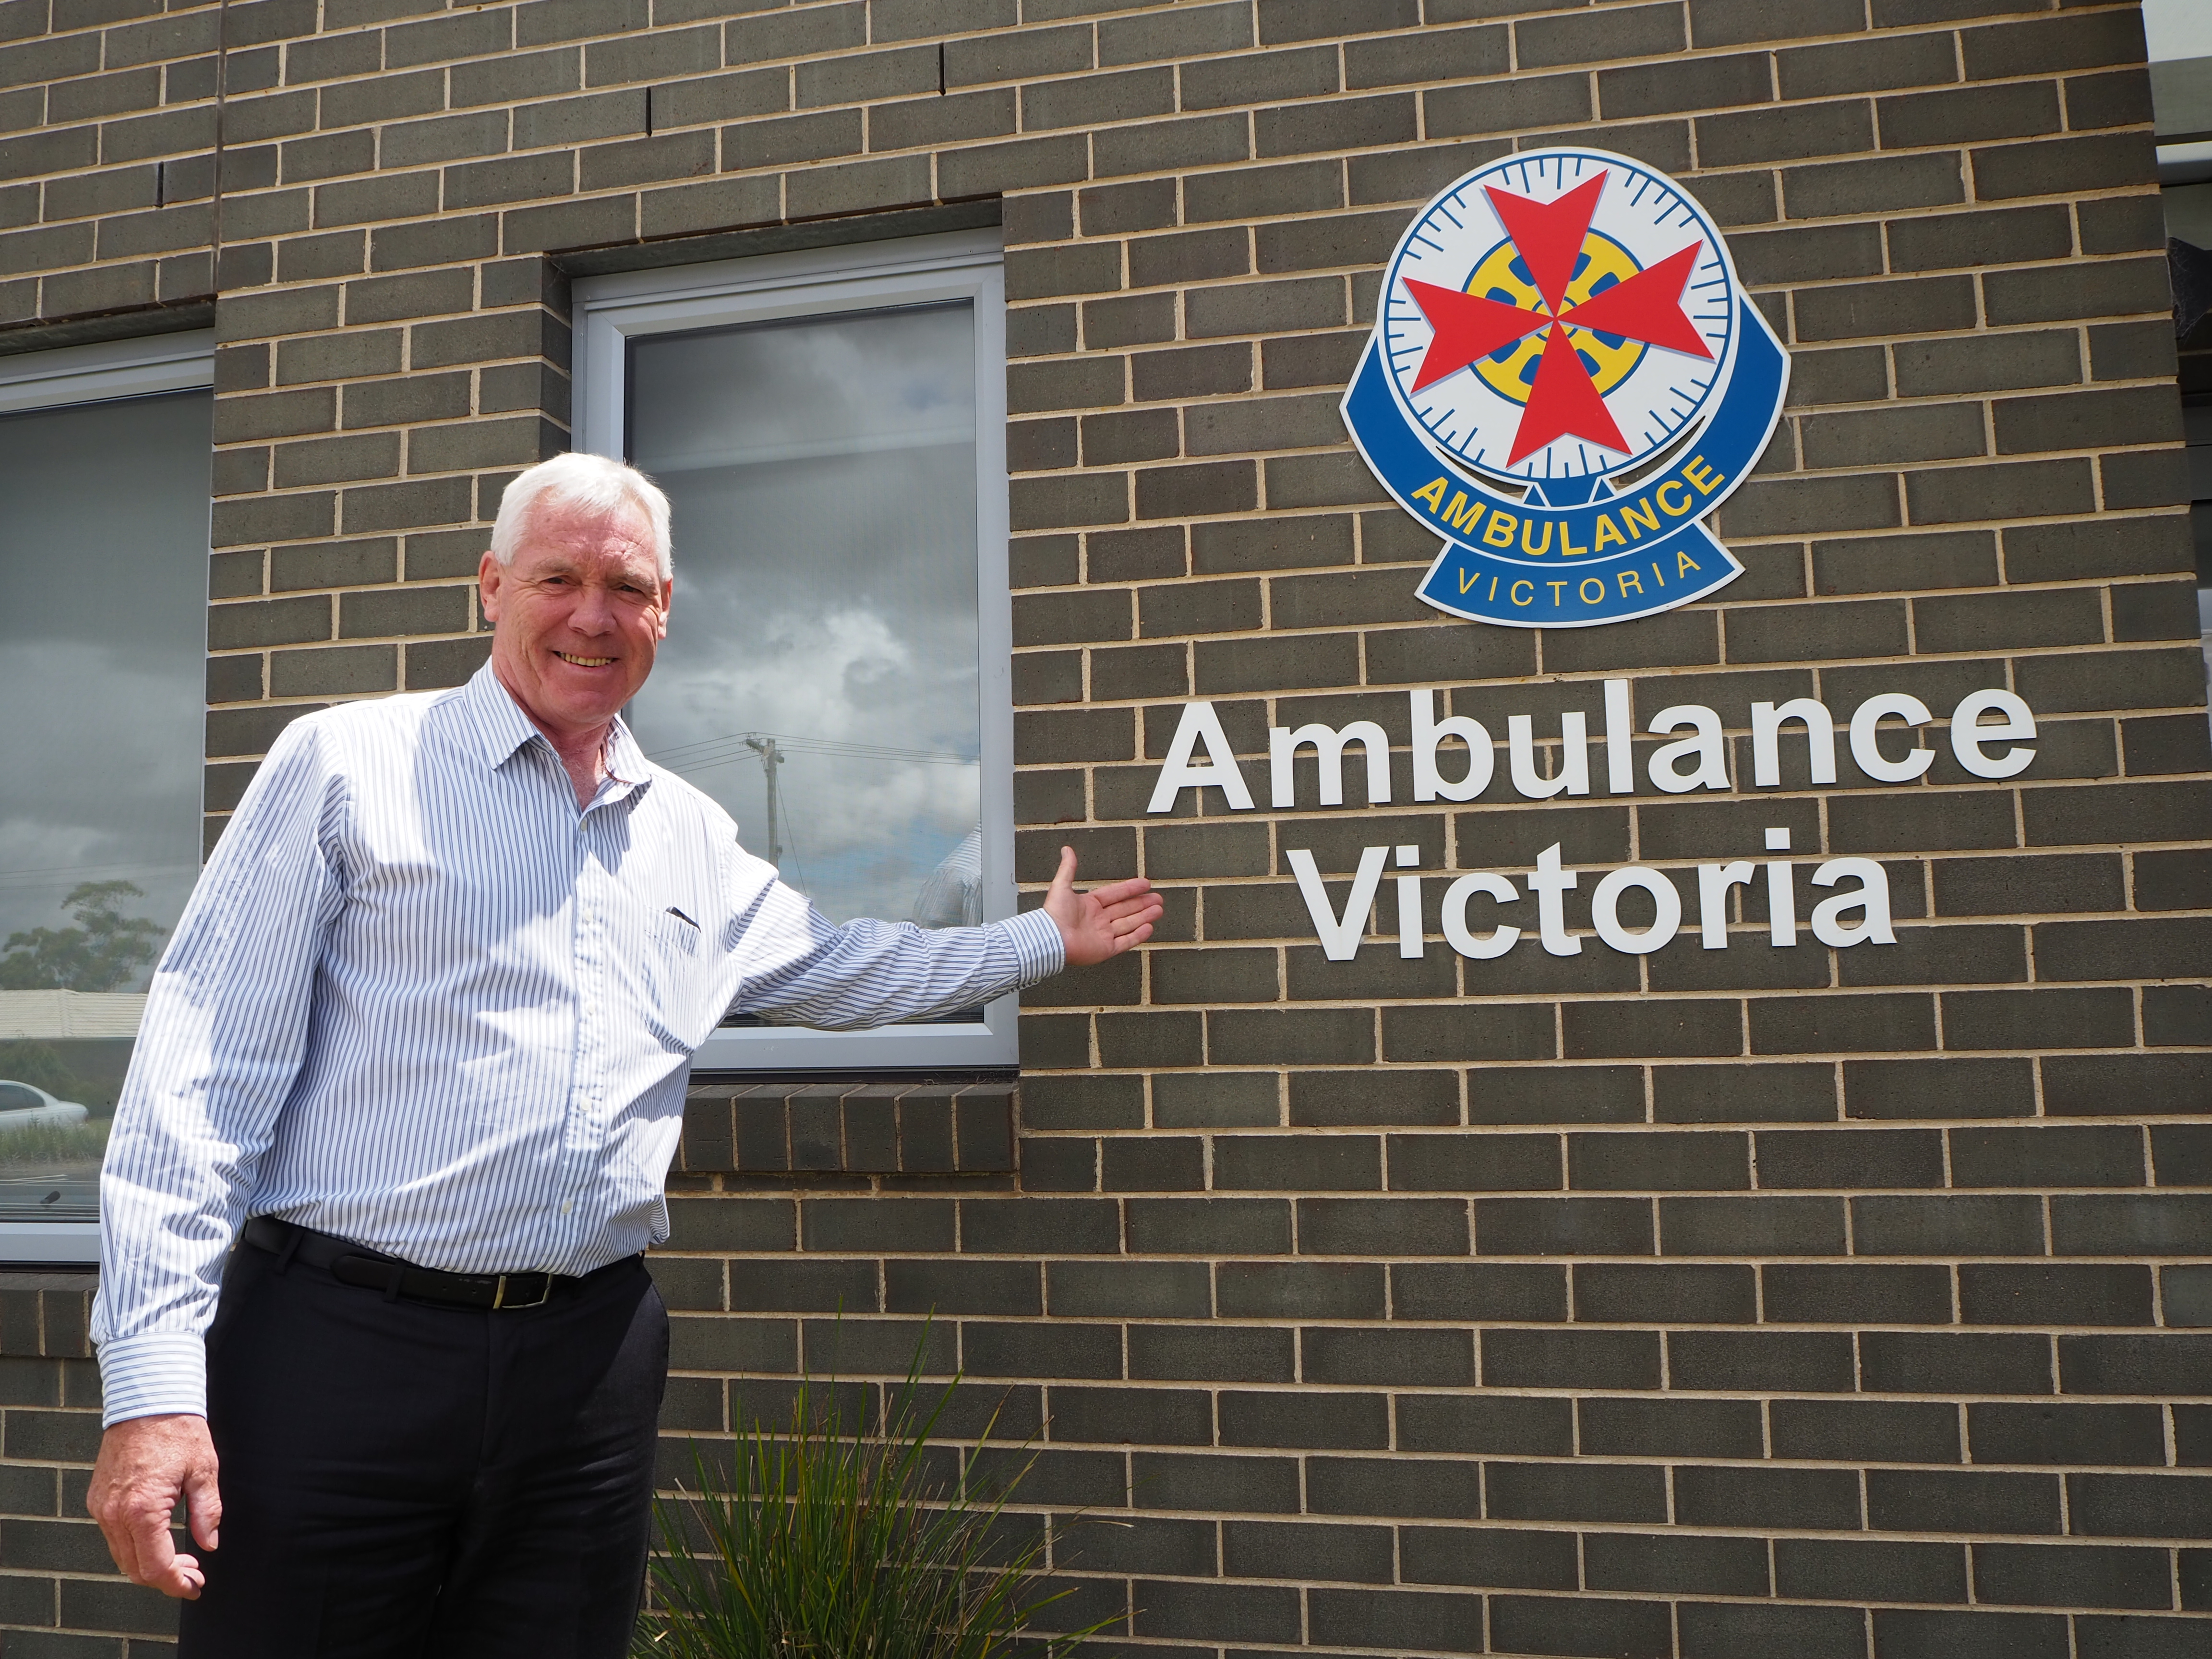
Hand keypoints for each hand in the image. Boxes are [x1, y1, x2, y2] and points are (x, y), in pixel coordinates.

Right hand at [87, 1414, 219, 1598]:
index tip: (194, 1587)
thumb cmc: (178, 1430)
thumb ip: (208, 1512)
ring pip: (122, 1555)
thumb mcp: (204, 1471)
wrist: (147, 1401)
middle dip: (165, 1579)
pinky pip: (113, 1536)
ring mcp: (101, 1507)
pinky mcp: (97, 1499)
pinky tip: (159, 1540)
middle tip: (193, 1576)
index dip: (176, 1583)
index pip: (156, 1566)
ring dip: (149, 1565)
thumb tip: (210, 1543)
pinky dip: (135, 1547)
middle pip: (135, 1568)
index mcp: (142, 1510)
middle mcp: (115, 1514)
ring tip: (181, 1560)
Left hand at [1043, 846, 1162, 966]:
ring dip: (1144, 917)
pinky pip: (1125, 942)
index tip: (1145, 883)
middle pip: (1125, 909)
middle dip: (1142, 903)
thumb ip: (1068, 868)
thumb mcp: (1061, 886)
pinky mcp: (1105, 949)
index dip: (1130, 888)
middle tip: (1158, 899)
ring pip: (1129, 924)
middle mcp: (1098, 920)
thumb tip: (1066, 849)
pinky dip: (1138, 935)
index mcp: (1090, 905)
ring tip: (1159, 910)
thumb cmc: (1054, 913)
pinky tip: (1149, 927)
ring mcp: (1103, 935)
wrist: (1051, 938)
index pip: (1115, 894)